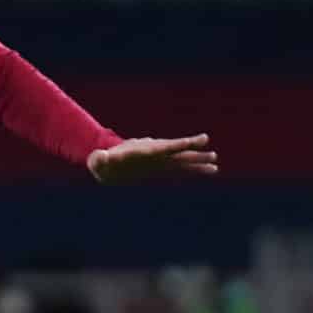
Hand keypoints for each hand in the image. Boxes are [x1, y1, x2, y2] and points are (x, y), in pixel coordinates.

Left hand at [87, 134, 217, 183]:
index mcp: (142, 152)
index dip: (175, 145)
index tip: (188, 142)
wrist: (105, 163)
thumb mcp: (98, 161)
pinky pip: (179, 167)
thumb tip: (100, 157)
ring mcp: (158, 160)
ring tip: (215, 163)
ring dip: (197, 161)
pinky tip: (208, 170)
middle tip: (211, 151)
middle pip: (176, 152)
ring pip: (181, 160)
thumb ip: (99, 159)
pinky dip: (193, 168)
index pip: (162, 148)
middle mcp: (154, 154)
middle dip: (191, 151)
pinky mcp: (159, 168)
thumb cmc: (101, 162)